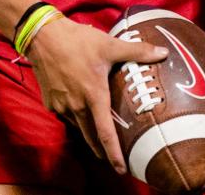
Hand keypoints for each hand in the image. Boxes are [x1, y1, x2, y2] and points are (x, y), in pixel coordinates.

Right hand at [27, 16, 168, 174]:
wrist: (41, 34)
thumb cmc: (77, 40)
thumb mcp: (108, 44)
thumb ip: (136, 51)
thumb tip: (164, 53)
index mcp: (94, 96)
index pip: (105, 133)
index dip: (115, 154)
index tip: (122, 170)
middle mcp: (76, 106)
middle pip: (90, 137)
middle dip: (101, 149)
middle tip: (110, 157)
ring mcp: (60, 104)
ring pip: (77, 124)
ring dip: (86, 129)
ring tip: (94, 127)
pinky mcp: (48, 99)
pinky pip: (63, 113)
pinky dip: (71, 114)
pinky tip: (75, 104)